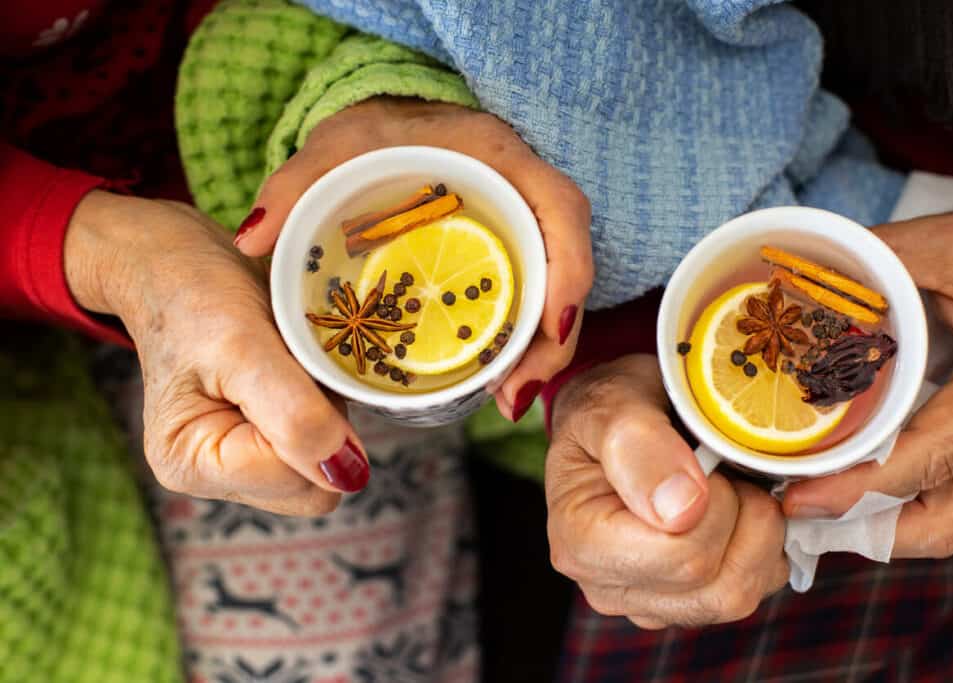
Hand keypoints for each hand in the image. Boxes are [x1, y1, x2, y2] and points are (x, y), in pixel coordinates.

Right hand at [65, 190, 368, 514]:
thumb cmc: (195, 295)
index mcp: (193, 466)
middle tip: (289, 366)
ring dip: (324, 410)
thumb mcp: (245, 346)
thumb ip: (294, 415)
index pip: (301, 484)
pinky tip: (291, 371)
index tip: (284, 368)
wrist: (176, 265)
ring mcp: (239, 464)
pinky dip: (321, 404)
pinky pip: (320, 441)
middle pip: (316, 486)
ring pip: (325, 465)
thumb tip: (348, 474)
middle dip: (322, 424)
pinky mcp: (262, 442)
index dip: (313, 426)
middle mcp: (212, 478)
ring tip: (286, 363)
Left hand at [233, 96, 592, 421]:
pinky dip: (524, 341)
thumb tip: (253, 239)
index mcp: (497, 158)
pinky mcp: (511, 250)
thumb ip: (294, 184)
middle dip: (555, 336)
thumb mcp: (333, 148)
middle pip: (569, 266)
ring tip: (505, 399)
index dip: (568, 271)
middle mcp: (524, 191)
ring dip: (542, 349)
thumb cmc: (373, 131)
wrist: (394, 123)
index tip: (551, 326)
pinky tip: (495, 378)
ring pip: (558, 290)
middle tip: (514, 393)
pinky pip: (535, 296)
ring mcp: (522, 223)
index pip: (561, 211)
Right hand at [547, 354, 788, 627]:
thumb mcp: (613, 402)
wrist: (612, 416)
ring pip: (737, 599)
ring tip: (732, 485)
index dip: (717, 505)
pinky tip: (738, 510)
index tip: (706, 457)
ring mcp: (647, 603)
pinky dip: (762, 552)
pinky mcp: (682, 606)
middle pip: (716, 586)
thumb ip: (639, 445)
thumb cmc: (609, 406)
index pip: (682, 556)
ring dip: (758, 536)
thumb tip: (682, 508)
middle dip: (743, 516)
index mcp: (580, 543)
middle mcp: (608, 587)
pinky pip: (749, 596)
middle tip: (723, 466)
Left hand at [784, 212, 952, 557]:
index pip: (930, 458)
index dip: (857, 491)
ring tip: (815, 499)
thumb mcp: (952, 244)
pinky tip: (853, 474)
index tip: (797, 498)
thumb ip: (876, 262)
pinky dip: (903, 496)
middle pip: (948, 520)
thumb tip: (796, 278)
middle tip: (799, 510)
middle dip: (868, 532)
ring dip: (884, 522)